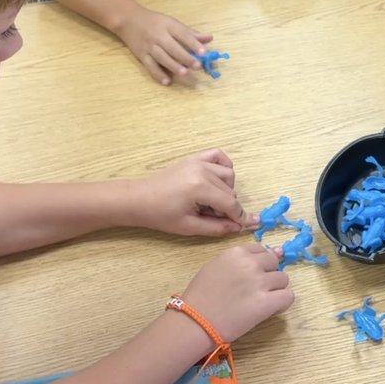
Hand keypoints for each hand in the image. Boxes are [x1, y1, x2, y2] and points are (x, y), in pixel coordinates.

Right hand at [114, 4, 210, 85]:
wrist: (128, 20)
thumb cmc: (155, 22)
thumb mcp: (172, 22)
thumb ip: (190, 32)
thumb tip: (209, 38)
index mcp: (168, 25)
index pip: (182, 34)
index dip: (193, 43)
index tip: (204, 52)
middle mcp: (158, 36)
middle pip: (172, 47)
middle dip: (185, 57)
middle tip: (197, 66)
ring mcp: (149, 46)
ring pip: (162, 57)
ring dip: (173, 66)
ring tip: (184, 73)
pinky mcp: (141, 56)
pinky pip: (150, 66)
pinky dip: (158, 74)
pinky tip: (167, 81)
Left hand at [137, 150, 257, 236]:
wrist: (138, 199)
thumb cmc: (160, 215)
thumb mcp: (188, 226)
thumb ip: (216, 227)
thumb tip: (238, 227)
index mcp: (199, 187)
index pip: (230, 203)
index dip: (239, 216)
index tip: (246, 225)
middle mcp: (202, 170)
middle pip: (231, 191)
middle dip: (227, 207)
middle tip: (211, 217)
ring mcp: (198, 161)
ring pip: (228, 175)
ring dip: (226, 190)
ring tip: (209, 202)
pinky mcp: (194, 158)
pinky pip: (219, 156)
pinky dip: (224, 167)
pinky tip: (217, 180)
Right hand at [181, 242, 294, 341]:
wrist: (194, 321)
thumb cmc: (200, 296)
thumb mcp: (215, 267)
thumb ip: (240, 260)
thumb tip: (274, 252)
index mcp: (236, 252)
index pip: (261, 250)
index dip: (260, 264)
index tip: (252, 275)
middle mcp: (250, 263)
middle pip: (274, 263)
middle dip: (268, 275)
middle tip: (256, 290)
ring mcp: (259, 282)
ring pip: (283, 279)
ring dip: (276, 289)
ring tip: (261, 301)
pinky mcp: (266, 303)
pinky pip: (288, 296)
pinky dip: (282, 303)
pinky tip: (271, 309)